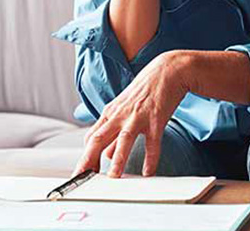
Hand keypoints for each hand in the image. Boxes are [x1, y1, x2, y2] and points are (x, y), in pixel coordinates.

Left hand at [72, 52, 189, 177]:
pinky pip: (152, 142)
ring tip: (113, 177)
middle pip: (99, 138)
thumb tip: (107, 154)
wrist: (167, 70)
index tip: (81, 174)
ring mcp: (138, 116)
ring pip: (123, 139)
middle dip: (89, 160)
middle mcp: (121, 114)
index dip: (85, 156)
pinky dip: (150, 158)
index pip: (91, 137)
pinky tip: (148, 171)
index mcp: (111, 112)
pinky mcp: (156, 118)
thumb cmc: (146, 89)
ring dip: (117, 159)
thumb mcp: (125, 109)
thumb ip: (115, 132)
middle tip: (82, 178)